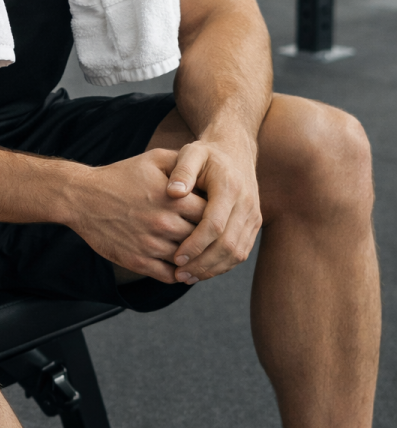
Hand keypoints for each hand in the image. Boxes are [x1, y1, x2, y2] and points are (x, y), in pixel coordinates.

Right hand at [71, 150, 206, 282]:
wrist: (82, 198)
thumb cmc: (119, 176)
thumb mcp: (153, 159)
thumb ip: (182, 163)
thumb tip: (206, 169)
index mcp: (173, 199)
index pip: (212, 214)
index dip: (217, 215)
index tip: (217, 216)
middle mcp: (165, 223)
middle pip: (203, 240)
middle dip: (209, 239)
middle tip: (214, 239)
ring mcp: (151, 245)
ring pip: (189, 261)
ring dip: (196, 259)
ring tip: (200, 255)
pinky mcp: (138, 262)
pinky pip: (170, 276)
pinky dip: (179, 274)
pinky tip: (181, 266)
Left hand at [166, 137, 261, 284]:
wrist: (235, 150)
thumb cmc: (206, 154)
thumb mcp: (191, 153)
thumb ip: (182, 170)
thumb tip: (173, 192)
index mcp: (229, 187)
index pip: (214, 225)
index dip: (195, 244)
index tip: (175, 257)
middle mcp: (246, 204)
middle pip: (227, 244)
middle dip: (202, 263)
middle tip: (178, 274)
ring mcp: (253, 216)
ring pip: (236, 253)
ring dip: (212, 269)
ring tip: (186, 277)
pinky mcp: (254, 225)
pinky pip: (241, 252)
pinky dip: (222, 265)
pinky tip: (201, 271)